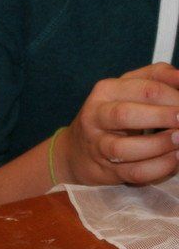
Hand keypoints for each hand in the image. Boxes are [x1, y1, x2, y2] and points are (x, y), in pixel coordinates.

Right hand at [57, 63, 178, 184]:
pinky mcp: (107, 169)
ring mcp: (99, 144)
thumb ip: (158, 77)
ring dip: (160, 145)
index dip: (174, 97)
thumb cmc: (114, 113)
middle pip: (126, 115)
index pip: (145, 89)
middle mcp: (96, 116)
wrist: (79, 149)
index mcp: (107, 90)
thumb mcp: (131, 87)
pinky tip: (174, 159)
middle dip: (163, 118)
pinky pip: (134, 172)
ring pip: (125, 148)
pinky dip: (158, 167)